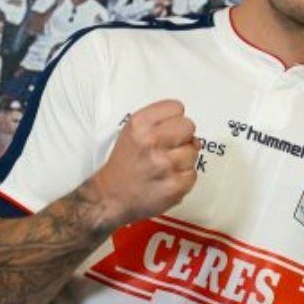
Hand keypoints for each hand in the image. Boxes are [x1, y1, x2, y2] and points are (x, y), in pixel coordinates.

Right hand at [90, 99, 198, 227]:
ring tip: (165, 167)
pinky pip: (193, 173)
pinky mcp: (175, 186)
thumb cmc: (124, 164)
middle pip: (189, 127)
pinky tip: (167, 179)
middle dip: (182, 137)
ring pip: (193, 151)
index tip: (167, 129)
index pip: (177, 108)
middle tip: (169, 148)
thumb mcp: (131, 131)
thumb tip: (188, 131)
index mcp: (140, 124)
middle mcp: (152, 141)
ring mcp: (165, 164)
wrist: (111, 196)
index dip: (174, 120)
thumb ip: (158, 122)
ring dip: (183, 160)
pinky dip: (183, 178)